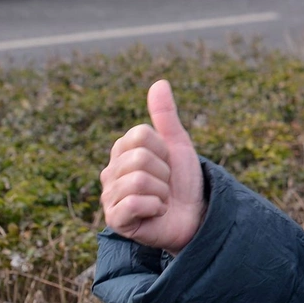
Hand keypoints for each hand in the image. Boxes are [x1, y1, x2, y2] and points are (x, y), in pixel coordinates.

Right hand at [100, 80, 206, 254]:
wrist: (193, 216)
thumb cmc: (183, 182)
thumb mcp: (178, 145)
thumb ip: (166, 116)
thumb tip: (160, 82)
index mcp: (122, 152)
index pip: (140, 135)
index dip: (163, 149)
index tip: (167, 163)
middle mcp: (110, 173)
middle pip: (140, 157)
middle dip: (164, 172)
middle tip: (165, 185)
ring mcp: (109, 197)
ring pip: (138, 180)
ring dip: (162, 191)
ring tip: (161, 199)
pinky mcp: (115, 220)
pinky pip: (134, 203)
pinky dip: (155, 208)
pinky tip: (156, 213)